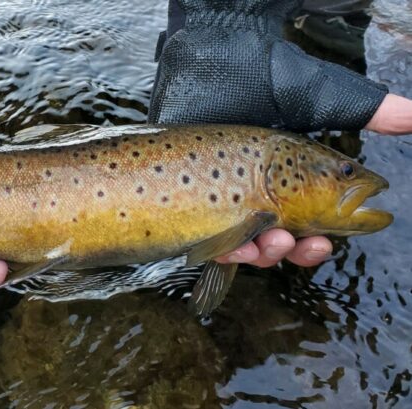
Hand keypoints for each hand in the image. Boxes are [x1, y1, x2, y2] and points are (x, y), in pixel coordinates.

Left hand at [152, 0, 411, 267]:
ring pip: (239, 244)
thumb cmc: (265, 75)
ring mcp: (217, 194)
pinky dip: (217, 248)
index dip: (314, 242)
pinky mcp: (185, 192)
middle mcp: (253, 191)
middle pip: (273, 241)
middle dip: (290, 253)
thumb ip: (364, 113)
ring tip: (266, 243)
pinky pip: (201, 234)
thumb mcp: (320, 98)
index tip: (324, 243)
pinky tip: (228, 247)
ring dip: (257, 254)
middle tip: (301, 247)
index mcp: (286, 179)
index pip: (304, 224)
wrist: (212, 58)